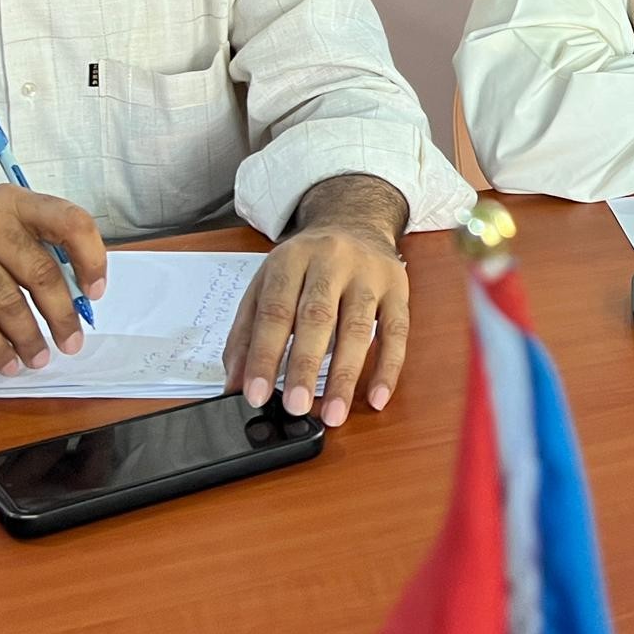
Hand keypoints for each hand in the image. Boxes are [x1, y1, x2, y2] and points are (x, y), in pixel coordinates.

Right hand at [0, 187, 106, 375]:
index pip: (68, 220)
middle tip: (71, 342)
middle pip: (41, 271)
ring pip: (9, 303)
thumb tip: (79, 296)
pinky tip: (6, 363)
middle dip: (62, 315)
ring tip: (38, 359)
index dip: (91, 257)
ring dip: (29, 339)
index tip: (95, 292)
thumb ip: (31, 253)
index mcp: (9, 202)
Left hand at [221, 225, 408, 424]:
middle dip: (304, 366)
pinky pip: (396, 332)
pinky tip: (376, 397)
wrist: (355, 220)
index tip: (255, 394)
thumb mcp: (268, 283)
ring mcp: (369, 274)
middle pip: (317, 317)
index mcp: (292, 259)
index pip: (275, 311)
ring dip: (344, 375)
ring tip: (333, 414)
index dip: (264, 355)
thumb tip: (236, 383)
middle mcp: (331, 261)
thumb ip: (247, 332)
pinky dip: (387, 368)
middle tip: (296, 407)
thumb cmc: (308, 262)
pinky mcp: (398, 288)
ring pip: (358, 328)